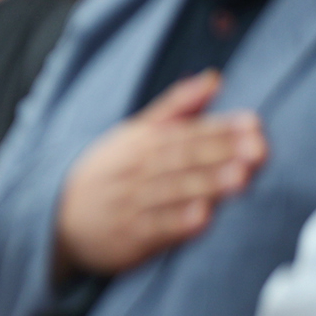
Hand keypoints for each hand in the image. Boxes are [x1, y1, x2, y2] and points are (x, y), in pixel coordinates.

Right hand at [55, 71, 263, 277]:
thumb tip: (213, 79)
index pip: (183, 132)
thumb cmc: (108, 173)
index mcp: (138, 142)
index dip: (219, 128)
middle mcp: (134, 170)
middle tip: (256, 150)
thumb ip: (176, 108)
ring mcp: (130, 204)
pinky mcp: (128, 237)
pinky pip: (154, 228)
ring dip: (207, 184)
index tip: (253, 125)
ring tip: (240, 178)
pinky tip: (202, 217)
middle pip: (180, 158)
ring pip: (171, 191)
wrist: (58, 217)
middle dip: (220, 153)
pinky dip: (178, 222)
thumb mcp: (133, 134)